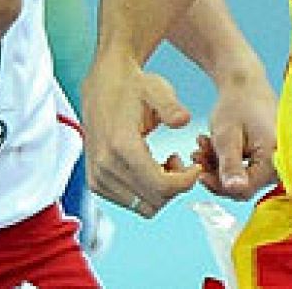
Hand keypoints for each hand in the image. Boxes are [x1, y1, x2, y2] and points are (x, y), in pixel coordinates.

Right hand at [83, 58, 202, 218]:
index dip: (186, 182)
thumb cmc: (133, 86)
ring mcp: (98, 176)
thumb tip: (184, 120)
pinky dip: (145, 192)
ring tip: (165, 164)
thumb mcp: (156, 89)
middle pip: (154, 200)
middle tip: (180, 161)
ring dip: (161, 192)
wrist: (102, 85)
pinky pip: (129, 203)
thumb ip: (171, 106)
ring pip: (142, 207)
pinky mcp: (95, 182)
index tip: (196, 166)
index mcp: (121, 145)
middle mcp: (105, 165)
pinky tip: (150, 168)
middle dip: (175, 186)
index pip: (161, 186)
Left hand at [194, 68, 277, 199]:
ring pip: (242, 175)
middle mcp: (282, 163)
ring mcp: (277, 160)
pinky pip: (247, 166)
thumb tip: (235, 190)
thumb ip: (231, 165)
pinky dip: (227, 158)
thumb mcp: (227, 136)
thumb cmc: (237, 104)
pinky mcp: (270, 156)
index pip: (245, 189)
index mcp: (276, 158)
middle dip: (217, 172)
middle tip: (197, 155)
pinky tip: (211, 144)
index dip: (219, 185)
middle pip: (244, 184)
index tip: (199, 173)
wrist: (245, 82)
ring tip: (201, 145)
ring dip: (218, 164)